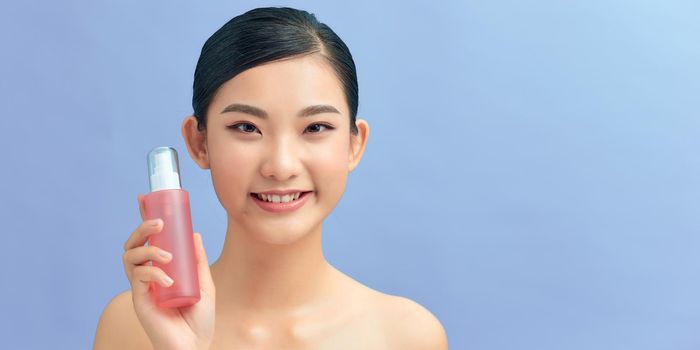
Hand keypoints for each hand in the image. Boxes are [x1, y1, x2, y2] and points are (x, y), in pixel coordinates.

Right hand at [121, 194, 215, 349]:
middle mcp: (148, 273)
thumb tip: (194, 233)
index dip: (144, 217)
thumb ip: (198, 260)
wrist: (195, 344)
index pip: (149, 238)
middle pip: (133, 243)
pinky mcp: (139, 299)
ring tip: (167, 256)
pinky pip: (138, 278)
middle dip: (142, 228)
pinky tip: (168, 279)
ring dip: (148, 250)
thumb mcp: (204, 282)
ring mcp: (142, 285)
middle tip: (158, 224)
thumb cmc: (199, 317)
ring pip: (130, 256)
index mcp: (161, 266)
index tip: (144, 197)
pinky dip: (153, 273)